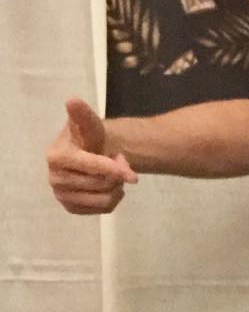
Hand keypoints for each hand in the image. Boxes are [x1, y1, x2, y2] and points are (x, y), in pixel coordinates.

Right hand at [47, 97, 136, 214]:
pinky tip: (109, 187)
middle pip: (99, 184)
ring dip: (116, 187)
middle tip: (116, 161)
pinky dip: (113, 199)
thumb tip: (72, 101)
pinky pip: (102, 210)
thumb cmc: (90, 137)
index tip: (131, 174)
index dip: (112, 168)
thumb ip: (83, 115)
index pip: (90, 166)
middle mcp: (54, 178)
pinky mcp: (71, 207)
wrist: (92, 153)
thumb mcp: (90, 123)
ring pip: (103, 200)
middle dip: (115, 173)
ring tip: (113, 175)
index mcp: (56, 157)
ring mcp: (61, 195)